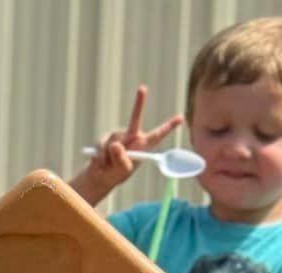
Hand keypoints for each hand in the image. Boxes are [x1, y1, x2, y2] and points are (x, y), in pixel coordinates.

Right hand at [74, 85, 182, 205]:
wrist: (100, 176)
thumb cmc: (116, 175)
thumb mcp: (122, 171)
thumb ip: (121, 160)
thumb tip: (115, 145)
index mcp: (142, 146)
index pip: (157, 135)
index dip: (168, 127)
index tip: (181, 118)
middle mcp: (132, 136)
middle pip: (136, 118)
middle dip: (139, 103)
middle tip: (143, 88)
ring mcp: (118, 135)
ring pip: (113, 141)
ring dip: (109, 155)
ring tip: (108, 166)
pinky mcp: (106, 137)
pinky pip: (102, 144)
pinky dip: (100, 155)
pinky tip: (101, 162)